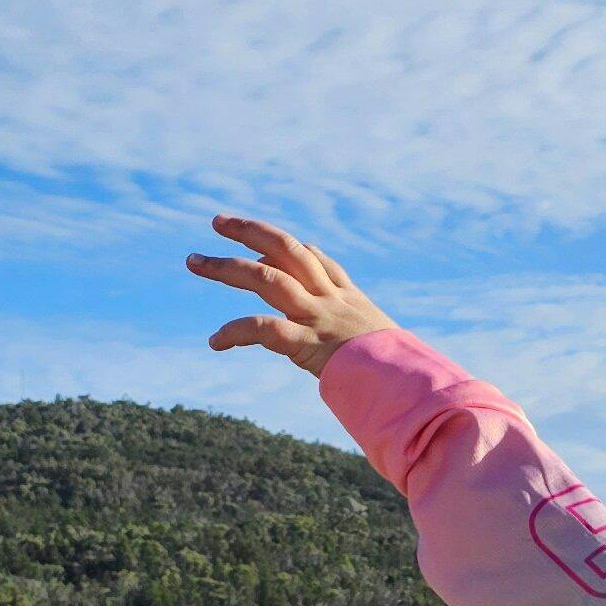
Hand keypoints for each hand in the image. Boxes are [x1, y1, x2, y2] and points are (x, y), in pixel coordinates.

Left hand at [190, 214, 395, 376]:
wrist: (412, 384)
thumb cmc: (404, 375)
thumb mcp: (386, 345)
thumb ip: (367, 336)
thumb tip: (373, 346)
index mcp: (350, 299)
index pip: (318, 260)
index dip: (292, 249)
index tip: (268, 243)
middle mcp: (331, 299)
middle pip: (286, 250)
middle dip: (250, 232)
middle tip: (217, 221)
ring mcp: (318, 317)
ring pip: (266, 277)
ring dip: (227, 267)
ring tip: (194, 261)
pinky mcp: (308, 343)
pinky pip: (263, 328)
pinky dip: (235, 332)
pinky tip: (215, 342)